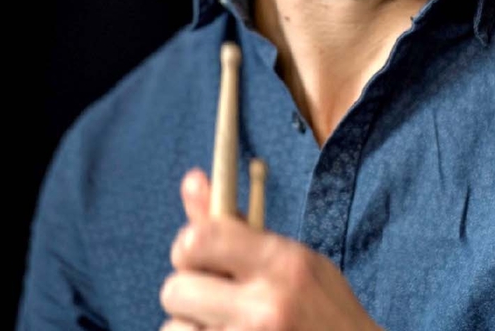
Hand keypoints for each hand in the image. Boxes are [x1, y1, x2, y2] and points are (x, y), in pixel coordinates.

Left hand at [160, 168, 381, 330]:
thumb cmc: (321, 308)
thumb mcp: (294, 258)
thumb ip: (234, 225)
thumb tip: (190, 178)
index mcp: (282, 263)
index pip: (200, 239)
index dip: (188, 246)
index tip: (199, 255)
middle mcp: (265, 307)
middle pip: (175, 289)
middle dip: (189, 292)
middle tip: (217, 299)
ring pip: (173, 327)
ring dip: (192, 325)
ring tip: (230, 326)